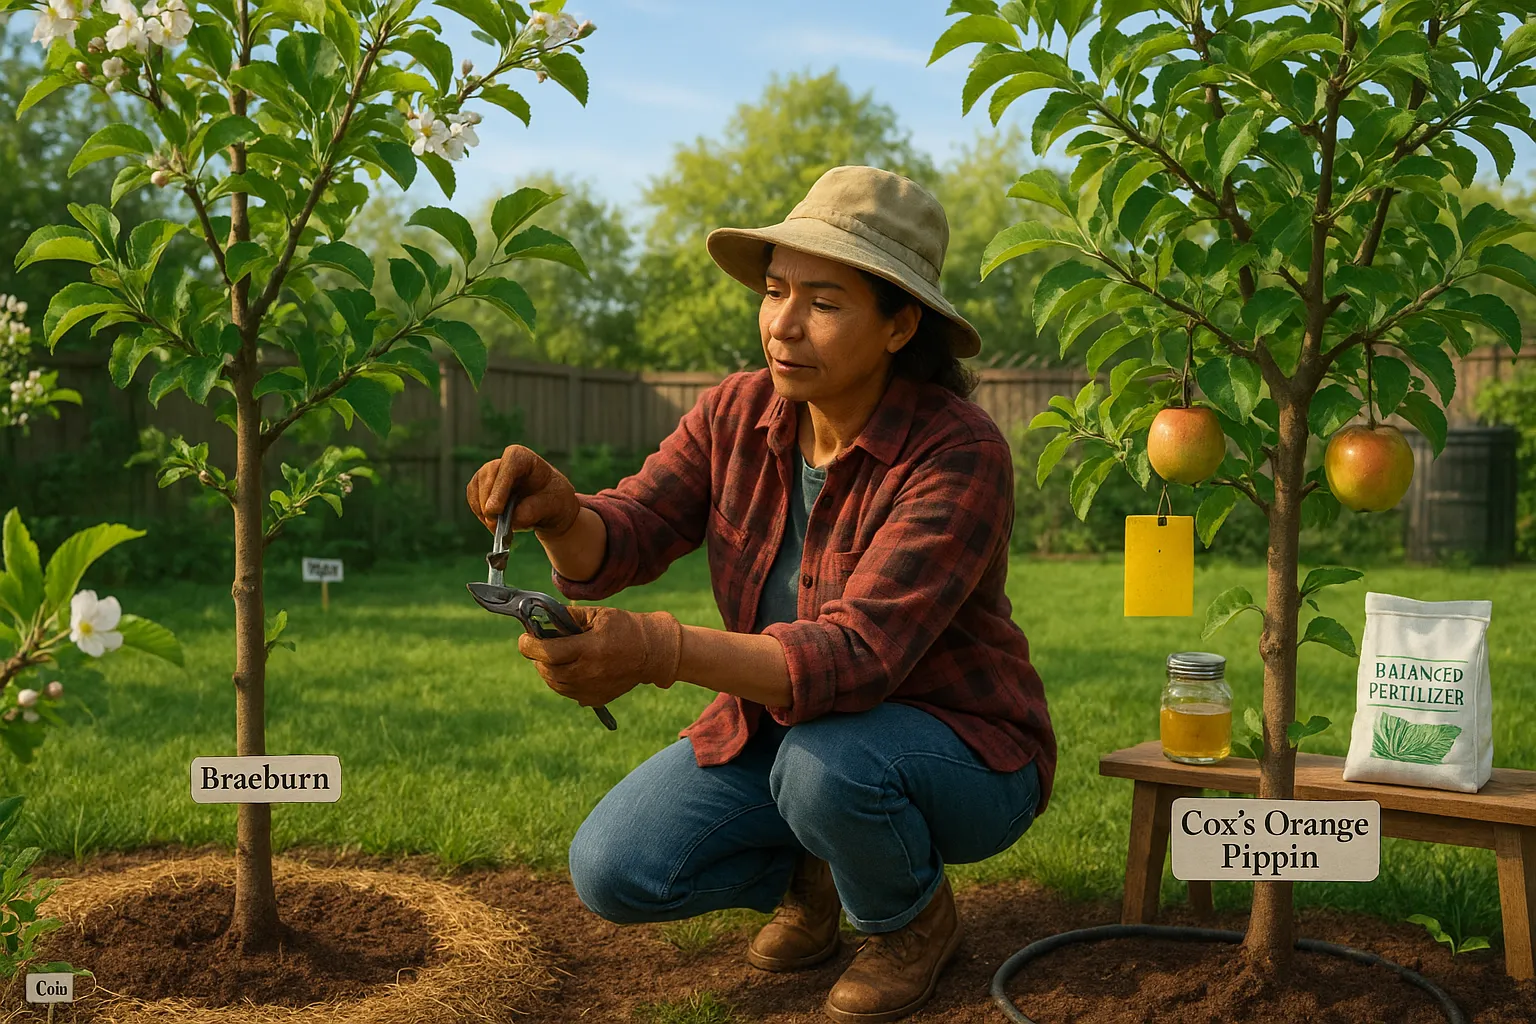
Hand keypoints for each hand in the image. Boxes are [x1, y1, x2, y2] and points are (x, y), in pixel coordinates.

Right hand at [466, 444, 579, 537]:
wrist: (548, 507)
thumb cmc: (553, 500)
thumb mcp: (553, 506)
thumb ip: (533, 510)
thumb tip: (512, 518)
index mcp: (523, 458)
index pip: (509, 464)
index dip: (500, 486)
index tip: (495, 510)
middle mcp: (503, 462)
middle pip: (487, 477)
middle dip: (489, 504)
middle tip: (496, 526)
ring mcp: (488, 474)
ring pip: (477, 490)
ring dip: (485, 513)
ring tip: (501, 529)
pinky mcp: (480, 488)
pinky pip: (474, 501)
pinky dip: (482, 516)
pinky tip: (495, 525)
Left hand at [517, 604, 682, 707]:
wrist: (652, 653)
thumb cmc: (625, 628)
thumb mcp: (598, 615)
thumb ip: (567, 616)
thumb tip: (539, 618)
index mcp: (590, 648)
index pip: (548, 652)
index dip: (530, 645)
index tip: (525, 639)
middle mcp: (589, 672)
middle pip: (547, 670)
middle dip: (538, 657)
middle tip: (539, 645)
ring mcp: (591, 689)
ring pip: (554, 683)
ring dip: (547, 670)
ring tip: (554, 656)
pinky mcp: (594, 698)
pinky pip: (567, 692)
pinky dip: (561, 681)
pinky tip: (569, 668)